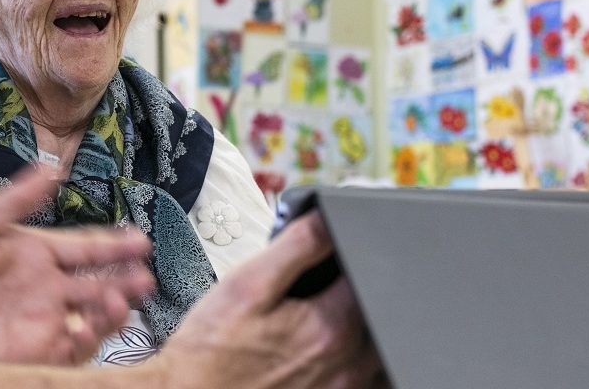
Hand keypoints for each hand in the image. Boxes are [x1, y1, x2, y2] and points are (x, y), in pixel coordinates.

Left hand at [0, 167, 155, 364]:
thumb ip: (13, 201)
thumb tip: (50, 166)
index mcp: (30, 253)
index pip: (83, 246)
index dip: (112, 243)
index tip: (139, 239)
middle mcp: (41, 288)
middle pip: (97, 282)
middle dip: (125, 278)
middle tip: (144, 274)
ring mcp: (37, 322)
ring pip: (92, 317)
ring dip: (112, 308)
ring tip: (122, 299)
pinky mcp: (30, 353)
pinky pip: (72, 350)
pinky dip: (89, 340)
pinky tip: (89, 327)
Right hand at [154, 212, 387, 388]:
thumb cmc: (209, 353)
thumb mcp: (246, 285)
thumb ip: (297, 246)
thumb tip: (330, 216)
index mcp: (333, 327)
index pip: (370, 274)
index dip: (353, 251)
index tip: (331, 251)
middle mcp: (348, 364)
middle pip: (380, 311)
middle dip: (357, 288)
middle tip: (319, 287)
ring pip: (379, 348)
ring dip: (366, 326)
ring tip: (322, 317)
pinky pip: (370, 379)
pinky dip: (360, 358)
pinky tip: (328, 351)